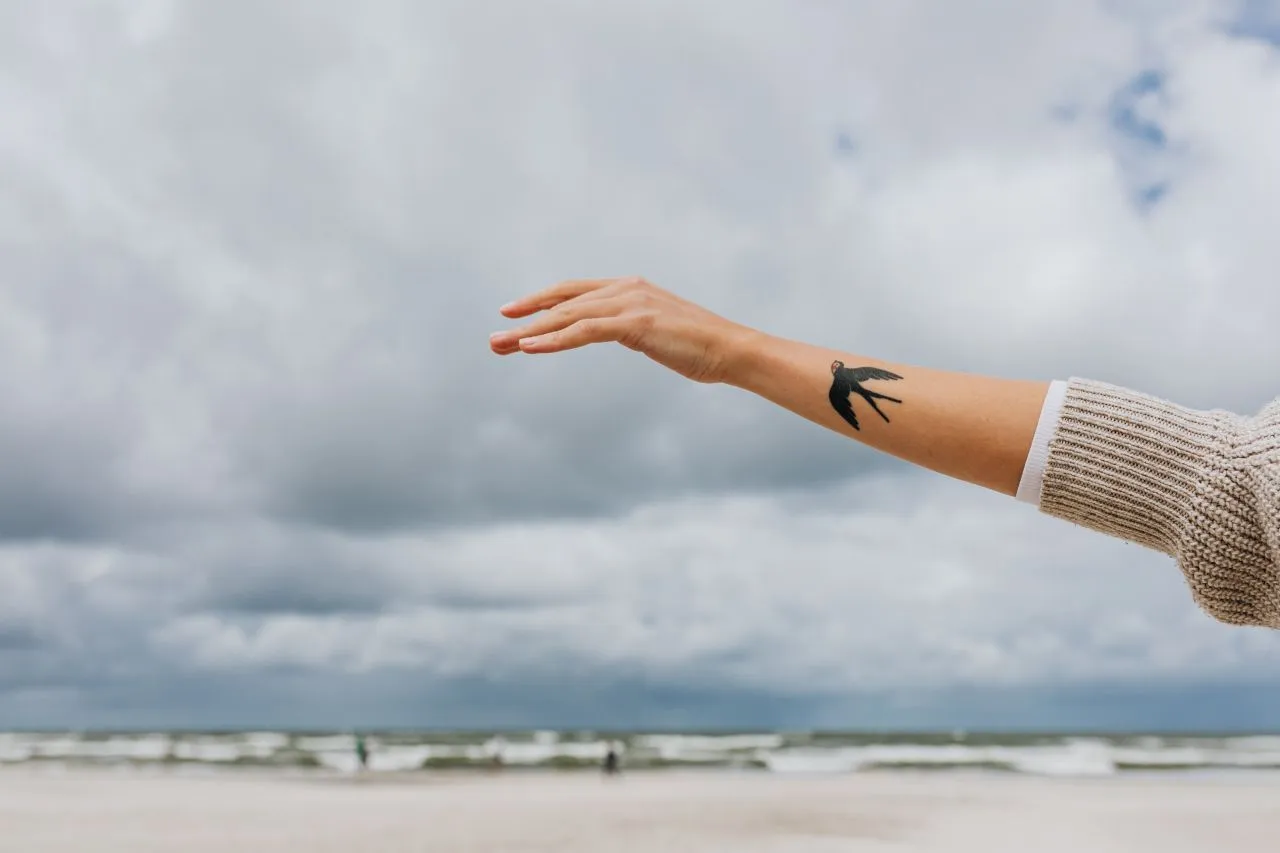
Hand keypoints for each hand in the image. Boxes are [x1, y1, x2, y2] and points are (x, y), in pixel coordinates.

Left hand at [489, 277, 754, 383]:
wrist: (732, 349)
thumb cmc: (700, 348)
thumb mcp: (659, 333)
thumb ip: (635, 328)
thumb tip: (623, 334)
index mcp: (630, 288)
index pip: (574, 291)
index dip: (541, 301)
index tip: (513, 313)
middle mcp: (625, 288)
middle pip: (561, 301)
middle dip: (525, 319)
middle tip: (493, 339)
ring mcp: (629, 303)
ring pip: (566, 316)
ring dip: (530, 332)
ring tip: (500, 345)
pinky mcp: (634, 324)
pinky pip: (583, 331)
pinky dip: (553, 339)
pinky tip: (529, 347)